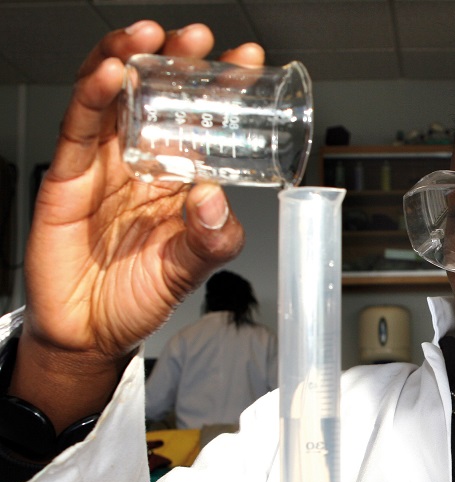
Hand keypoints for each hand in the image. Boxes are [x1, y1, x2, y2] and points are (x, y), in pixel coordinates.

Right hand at [10, 22, 263, 430]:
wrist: (89, 331)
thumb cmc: (139, 297)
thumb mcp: (191, 269)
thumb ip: (212, 239)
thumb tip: (216, 199)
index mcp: (179, 178)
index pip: (204, 121)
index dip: (223, 88)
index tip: (247, 60)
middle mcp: (143, 162)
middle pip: (159, 97)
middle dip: (178, 61)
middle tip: (199, 39)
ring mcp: (104, 164)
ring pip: (115, 98)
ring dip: (131, 60)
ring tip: (151, 37)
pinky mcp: (67, 175)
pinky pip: (79, 127)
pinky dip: (93, 96)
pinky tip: (111, 73)